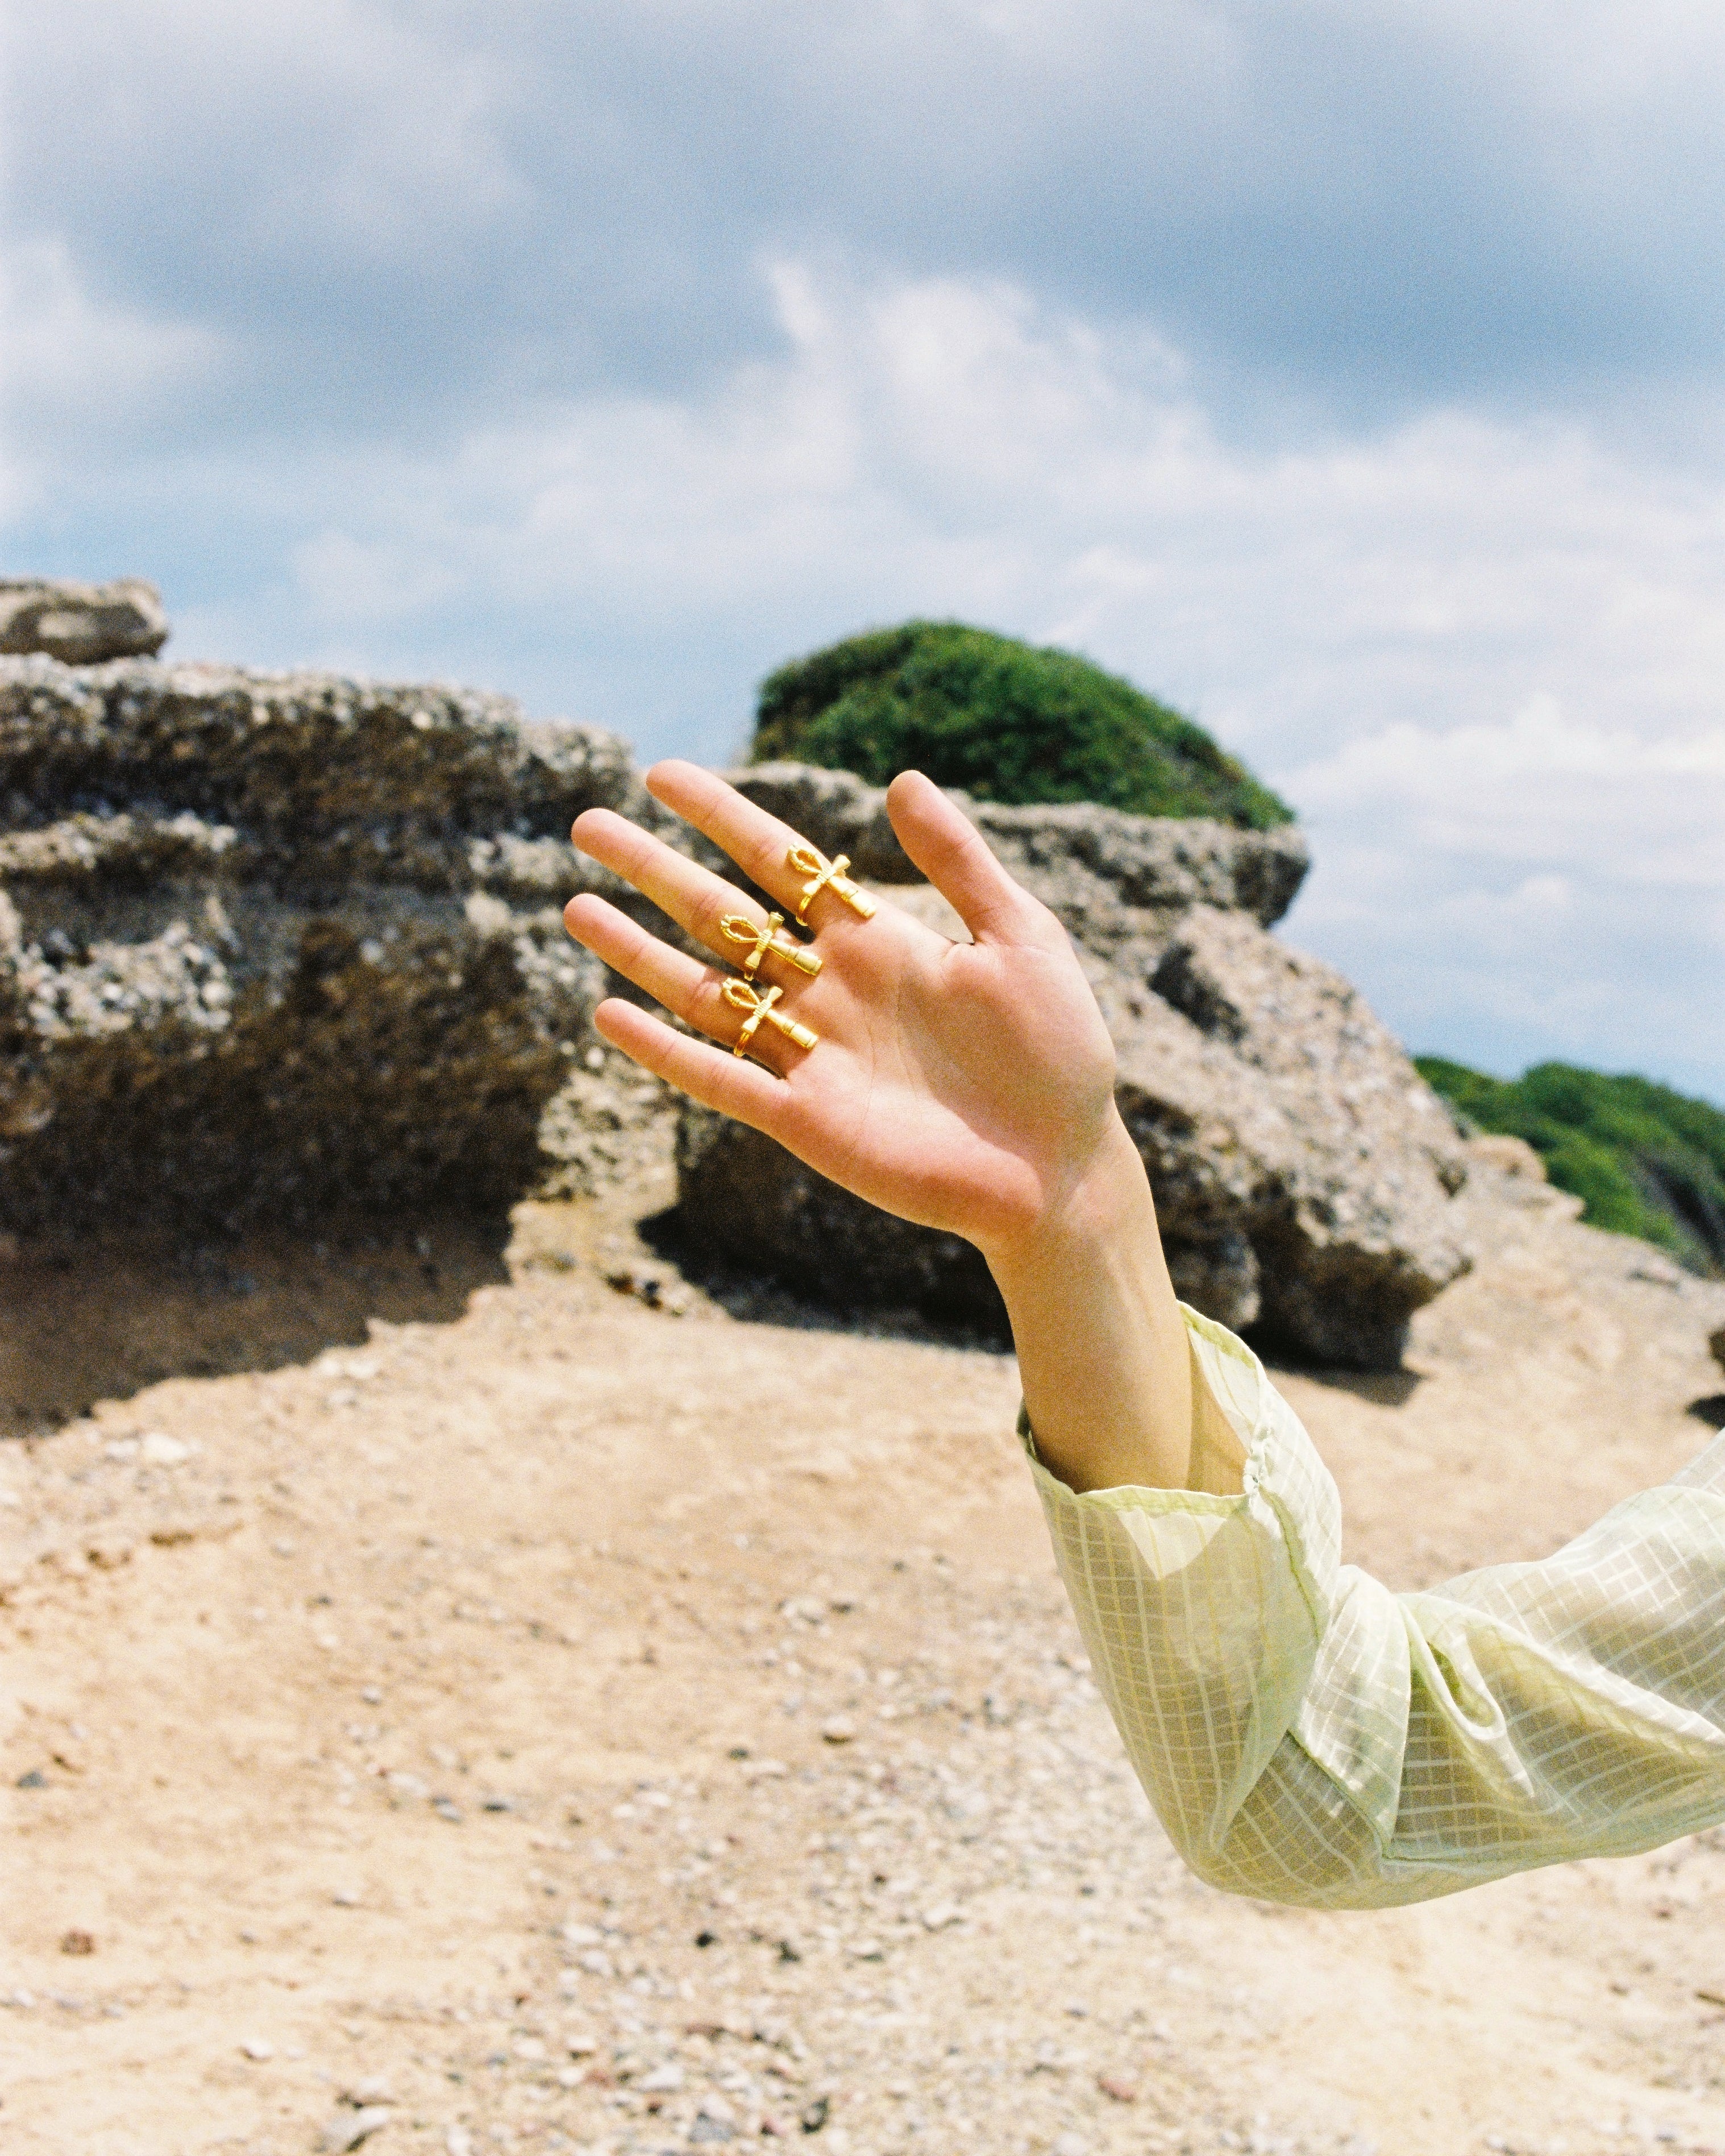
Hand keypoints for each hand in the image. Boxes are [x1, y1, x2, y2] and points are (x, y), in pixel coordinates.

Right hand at [563, 760, 1194, 1491]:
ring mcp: (811, 1055)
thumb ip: (959, 863)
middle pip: (722, 917)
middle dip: (655, 871)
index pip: (780, 863)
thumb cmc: (1058, 1053)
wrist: (1062, 1166)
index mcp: (876, 940)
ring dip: (639, 952)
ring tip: (575, 907)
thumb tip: (901, 779)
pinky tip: (610, 1013)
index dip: (721, 817)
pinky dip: (665, 1050)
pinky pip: (720, 1078)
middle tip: (588, 825)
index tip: (663, 775)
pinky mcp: (804, 1120)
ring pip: (704, 992)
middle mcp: (828, 991)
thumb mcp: (1021, 938)